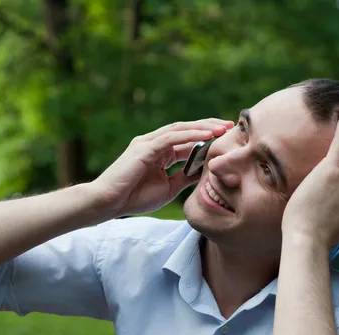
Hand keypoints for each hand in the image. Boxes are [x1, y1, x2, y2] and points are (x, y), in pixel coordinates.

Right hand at [91, 118, 233, 216]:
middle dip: (209, 126)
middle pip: (186, 129)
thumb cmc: (134, 198)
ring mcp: (148, 143)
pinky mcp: (144, 148)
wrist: (108, 204)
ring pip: (180, 129)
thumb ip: (184, 177)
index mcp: (159, 152)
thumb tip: (205, 172)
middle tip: (230, 125)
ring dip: (203, 127)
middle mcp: (153, 143)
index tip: (227, 138)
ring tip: (223, 127)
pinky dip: (191, 135)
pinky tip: (208, 135)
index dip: (207, 138)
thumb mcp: (168, 188)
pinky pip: (171, 138)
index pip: (186, 139)